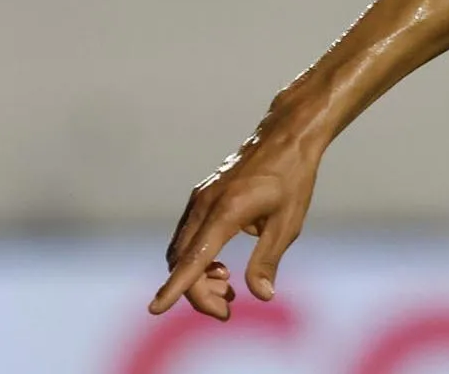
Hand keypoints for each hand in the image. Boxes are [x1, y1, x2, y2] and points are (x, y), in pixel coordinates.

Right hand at [149, 127, 321, 318]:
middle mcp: (204, 205)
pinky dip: (197, 259)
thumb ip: (268, 260)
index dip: (176, 287)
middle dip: (198, 292)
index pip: (194, 258)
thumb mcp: (288, 222)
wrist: (286, 137)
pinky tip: (221, 268)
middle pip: (182, 261)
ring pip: (181, 251)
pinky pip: (188, 237)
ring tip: (228, 289)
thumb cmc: (292, 178)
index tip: (156, 309)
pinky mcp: (201, 199)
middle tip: (227, 310)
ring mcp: (199, 200)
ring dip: (197, 277)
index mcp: (226, 211)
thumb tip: (262, 296)